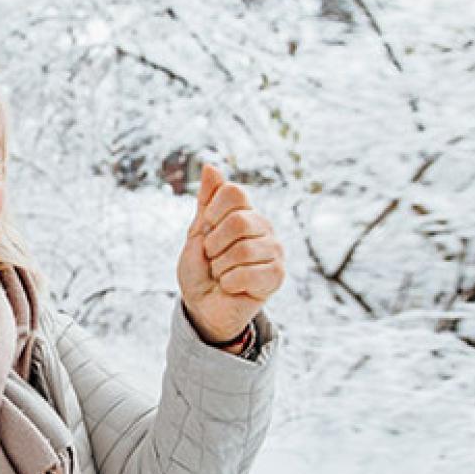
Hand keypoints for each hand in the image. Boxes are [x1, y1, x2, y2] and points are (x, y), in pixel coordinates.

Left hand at [176, 163, 285, 345]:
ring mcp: (274, 250)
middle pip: (238, 221)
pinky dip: (230, 283)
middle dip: (214, 245)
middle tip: (213, 258)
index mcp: (244, 212)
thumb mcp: (196, 233)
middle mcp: (263, 226)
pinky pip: (248, 273)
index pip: (233, 192)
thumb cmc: (200, 270)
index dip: (212, 212)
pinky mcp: (277, 275)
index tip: (206, 231)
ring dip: (220, 268)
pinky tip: (232, 287)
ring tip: (223, 274)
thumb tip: (210, 166)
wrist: (204, 307)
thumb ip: (206, 202)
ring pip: (242, 250)